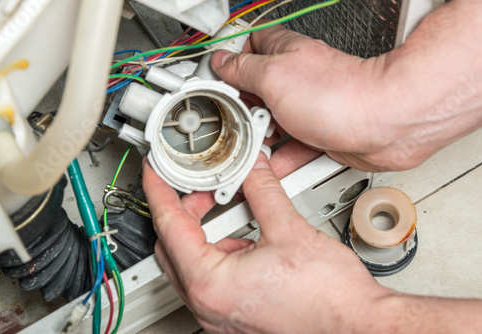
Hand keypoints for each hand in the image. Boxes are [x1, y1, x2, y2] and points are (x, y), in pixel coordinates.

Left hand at [143, 153, 392, 332]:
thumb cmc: (330, 299)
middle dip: (183, 210)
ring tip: (226, 206)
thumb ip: (263, 191)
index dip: (160, 190)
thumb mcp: (290, 230)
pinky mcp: (235, 315)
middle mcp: (208, 304)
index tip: (156, 171)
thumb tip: (252, 168)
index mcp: (210, 283)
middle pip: (172, 247)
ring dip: (202, 231)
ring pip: (190, 263)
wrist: (359, 327)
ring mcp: (220, 313)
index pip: (169, 226)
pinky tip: (242, 234)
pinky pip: (211, 278)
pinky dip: (218, 251)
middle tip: (200, 186)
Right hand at [211, 0, 481, 171]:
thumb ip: (243, 70)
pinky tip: (271, 168)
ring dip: (260, 139)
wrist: (387, 126)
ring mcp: (308, 109)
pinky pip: (293, 147)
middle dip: (241, 110)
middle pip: (256, 93)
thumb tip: (221, 62)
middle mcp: (296, 80)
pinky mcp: (320, 135)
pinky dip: (282, 159)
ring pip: (273, 124)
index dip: (228, 64)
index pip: (247, 49)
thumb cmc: (341, 96)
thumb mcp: (274, 77)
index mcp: (283, 55)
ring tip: (248, 148)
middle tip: (230, 122)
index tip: (212, 82)